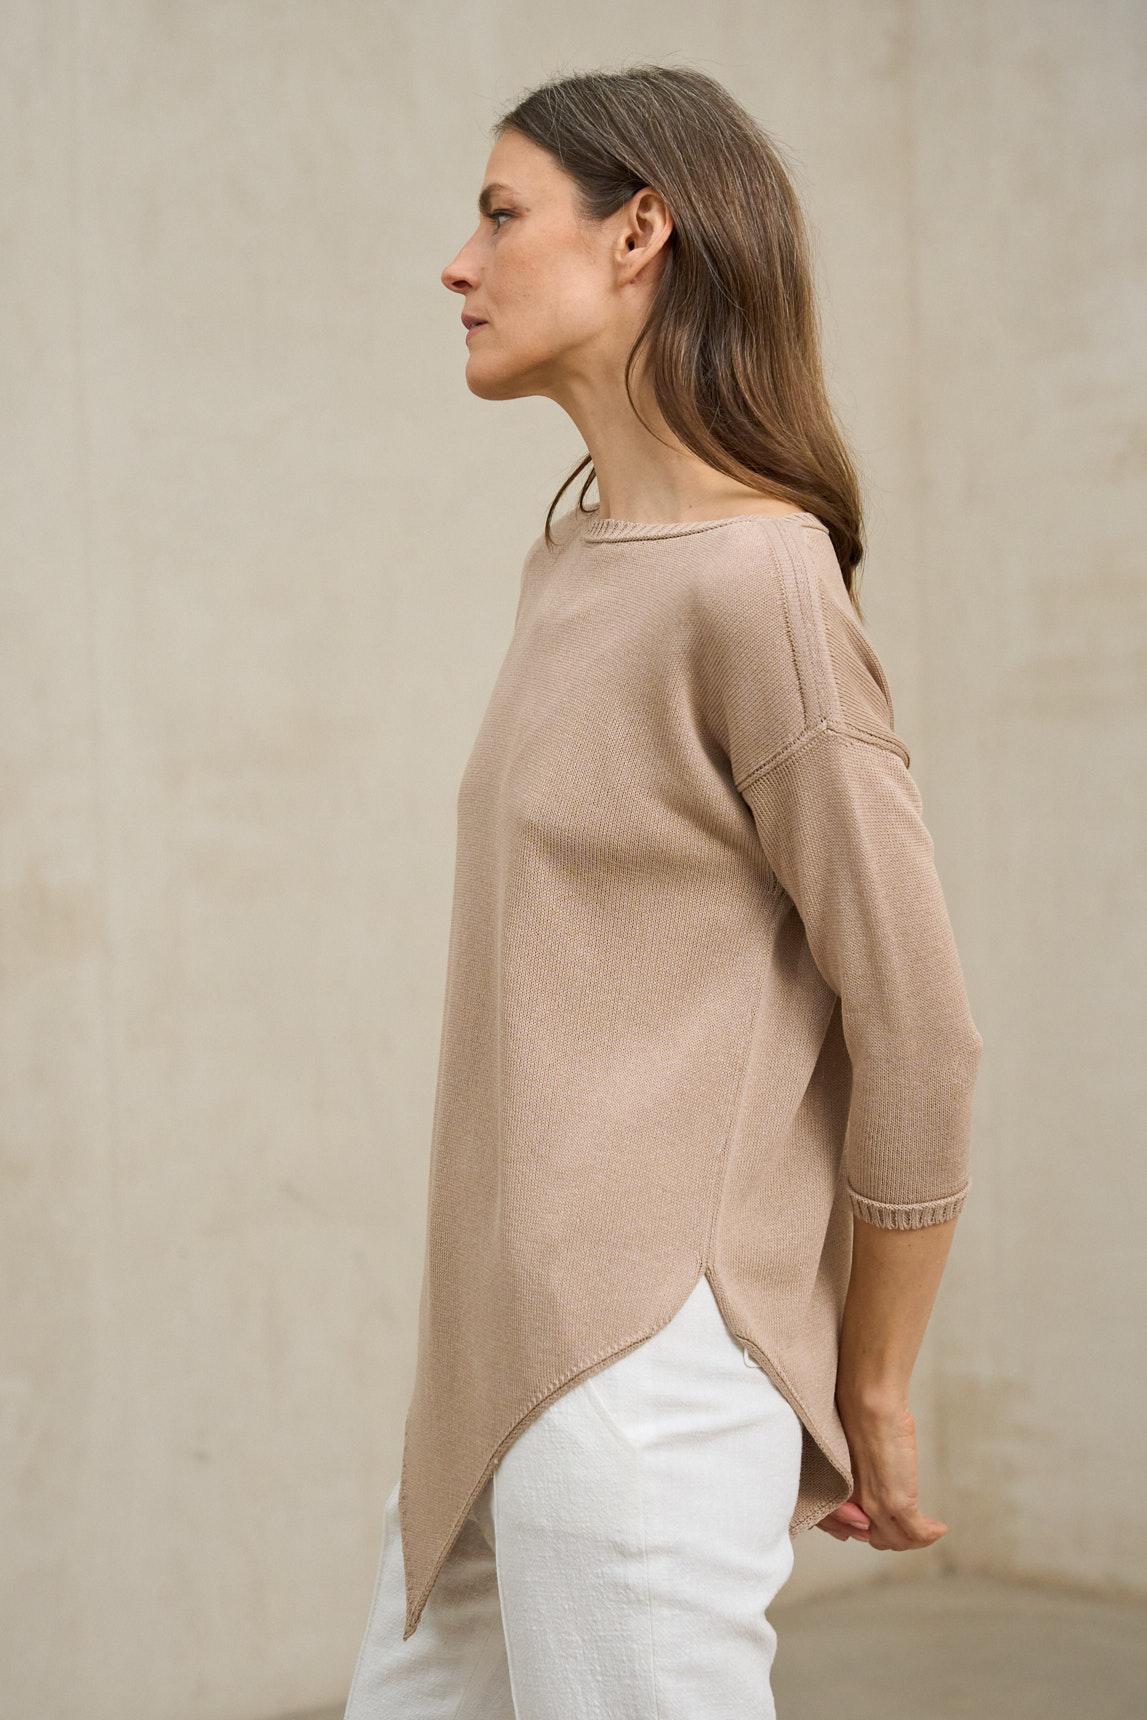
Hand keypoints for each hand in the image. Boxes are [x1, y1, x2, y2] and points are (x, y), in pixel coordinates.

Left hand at [815, 1397, 948, 1549]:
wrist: (868, 1407)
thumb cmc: (863, 1420)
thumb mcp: (859, 1454)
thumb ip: (863, 1472)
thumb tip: (881, 1476)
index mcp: (844, 1494)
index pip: (857, 1530)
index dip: (877, 1530)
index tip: (894, 1524)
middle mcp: (857, 1505)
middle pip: (880, 1539)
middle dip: (899, 1537)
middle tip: (916, 1528)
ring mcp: (877, 1506)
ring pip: (899, 1540)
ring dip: (918, 1538)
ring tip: (929, 1528)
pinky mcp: (898, 1502)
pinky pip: (916, 1532)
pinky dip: (931, 1534)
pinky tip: (940, 1527)